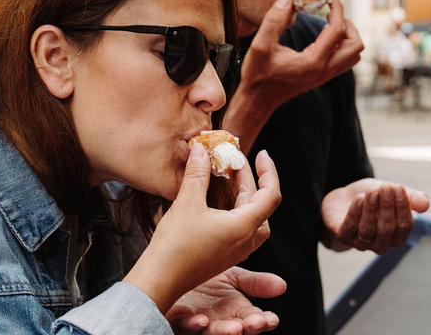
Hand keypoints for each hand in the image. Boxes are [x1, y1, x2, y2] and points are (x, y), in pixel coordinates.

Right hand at [123, 146, 280, 313]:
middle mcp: (246, 241)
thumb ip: (198, 173)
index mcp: (244, 227)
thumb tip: (202, 149)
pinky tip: (219, 201)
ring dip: (246, 196)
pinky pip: (241, 227)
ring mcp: (237, 250)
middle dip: (251, 179)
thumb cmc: (174, 246)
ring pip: (254, 218)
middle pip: (262, 204)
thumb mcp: (187, 203)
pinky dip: (236, 209)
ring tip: (230, 178)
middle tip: (235, 161)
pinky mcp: (225, 255)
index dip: (269, 171)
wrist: (159, 281)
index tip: (261, 154)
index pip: (271, 194)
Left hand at [166, 267, 285, 334]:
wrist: (177, 270)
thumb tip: (282, 285)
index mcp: (238, 312)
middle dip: (248, 329)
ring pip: (213, 332)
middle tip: (256, 323)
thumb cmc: (207, 276)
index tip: (271, 319)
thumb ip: (257, 283)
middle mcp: (221, 321)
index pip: (255, 320)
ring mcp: (201, 323)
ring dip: (224, 332)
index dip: (264, 321)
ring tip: (235, 328)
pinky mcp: (180, 320)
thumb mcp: (235, 277)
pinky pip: (185, 326)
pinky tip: (200, 321)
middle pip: (238, 330)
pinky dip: (193, 326)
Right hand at [223, 0, 363, 151]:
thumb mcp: (260, 45)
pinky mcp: (322, 77)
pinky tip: (323, 36)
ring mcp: (325, 76)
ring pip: (354, 55)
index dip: (337, 8)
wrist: (258, 101)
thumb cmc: (258, 75)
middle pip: (355, 45)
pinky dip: (341, 45)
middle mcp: (324, 70)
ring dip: (347, 36)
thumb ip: (274, 19)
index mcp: (313, 61)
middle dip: (347, 23)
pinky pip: (344, 60)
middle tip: (331, 11)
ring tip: (329, 23)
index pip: (337, 30)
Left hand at [321, 178, 429, 253]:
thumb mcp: (392, 193)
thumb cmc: (372, 198)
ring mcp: (360, 242)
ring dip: (371, 209)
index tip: (398, 188)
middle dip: (388, 207)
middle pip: (387, 229)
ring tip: (372, 192)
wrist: (343, 198)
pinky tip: (359, 198)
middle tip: (386, 188)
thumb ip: (411, 197)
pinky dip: (355, 212)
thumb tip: (426, 204)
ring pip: (368, 230)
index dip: (403, 207)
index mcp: (396, 236)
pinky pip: (349, 228)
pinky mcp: (342, 236)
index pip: (404, 227)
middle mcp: (379, 243)